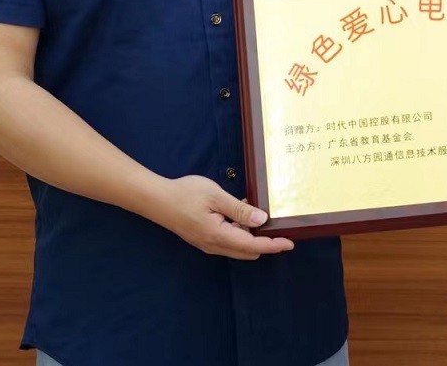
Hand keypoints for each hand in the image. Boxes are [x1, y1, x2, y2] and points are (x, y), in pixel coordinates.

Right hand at [150, 175, 294, 259]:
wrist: (157, 200)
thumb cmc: (186, 194)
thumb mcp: (216, 196)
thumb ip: (239, 210)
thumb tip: (262, 219)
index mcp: (219, 236)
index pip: (253, 245)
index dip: (273, 245)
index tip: (289, 243)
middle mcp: (215, 246)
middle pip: (248, 251)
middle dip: (264, 242)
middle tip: (276, 224)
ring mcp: (207, 244)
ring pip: (238, 247)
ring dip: (250, 235)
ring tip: (254, 211)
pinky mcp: (203, 239)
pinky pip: (228, 241)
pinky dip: (239, 231)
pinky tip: (238, 211)